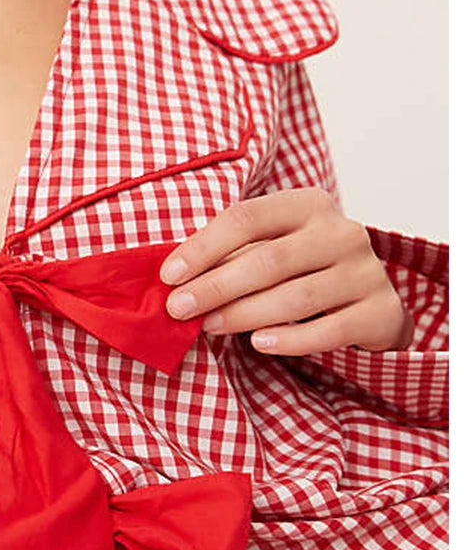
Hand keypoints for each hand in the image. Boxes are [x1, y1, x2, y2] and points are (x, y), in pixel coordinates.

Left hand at [158, 188, 414, 354]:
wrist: (367, 303)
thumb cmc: (299, 273)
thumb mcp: (267, 250)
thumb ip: (228, 258)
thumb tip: (172, 281)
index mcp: (306, 205)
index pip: (246, 218)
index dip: (203, 247)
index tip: (169, 275)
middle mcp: (341, 232)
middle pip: (269, 260)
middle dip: (216, 286)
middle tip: (179, 308)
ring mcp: (366, 271)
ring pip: (296, 297)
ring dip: (245, 314)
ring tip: (210, 327)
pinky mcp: (381, 311)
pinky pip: (330, 330)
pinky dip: (291, 340)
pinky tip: (259, 344)